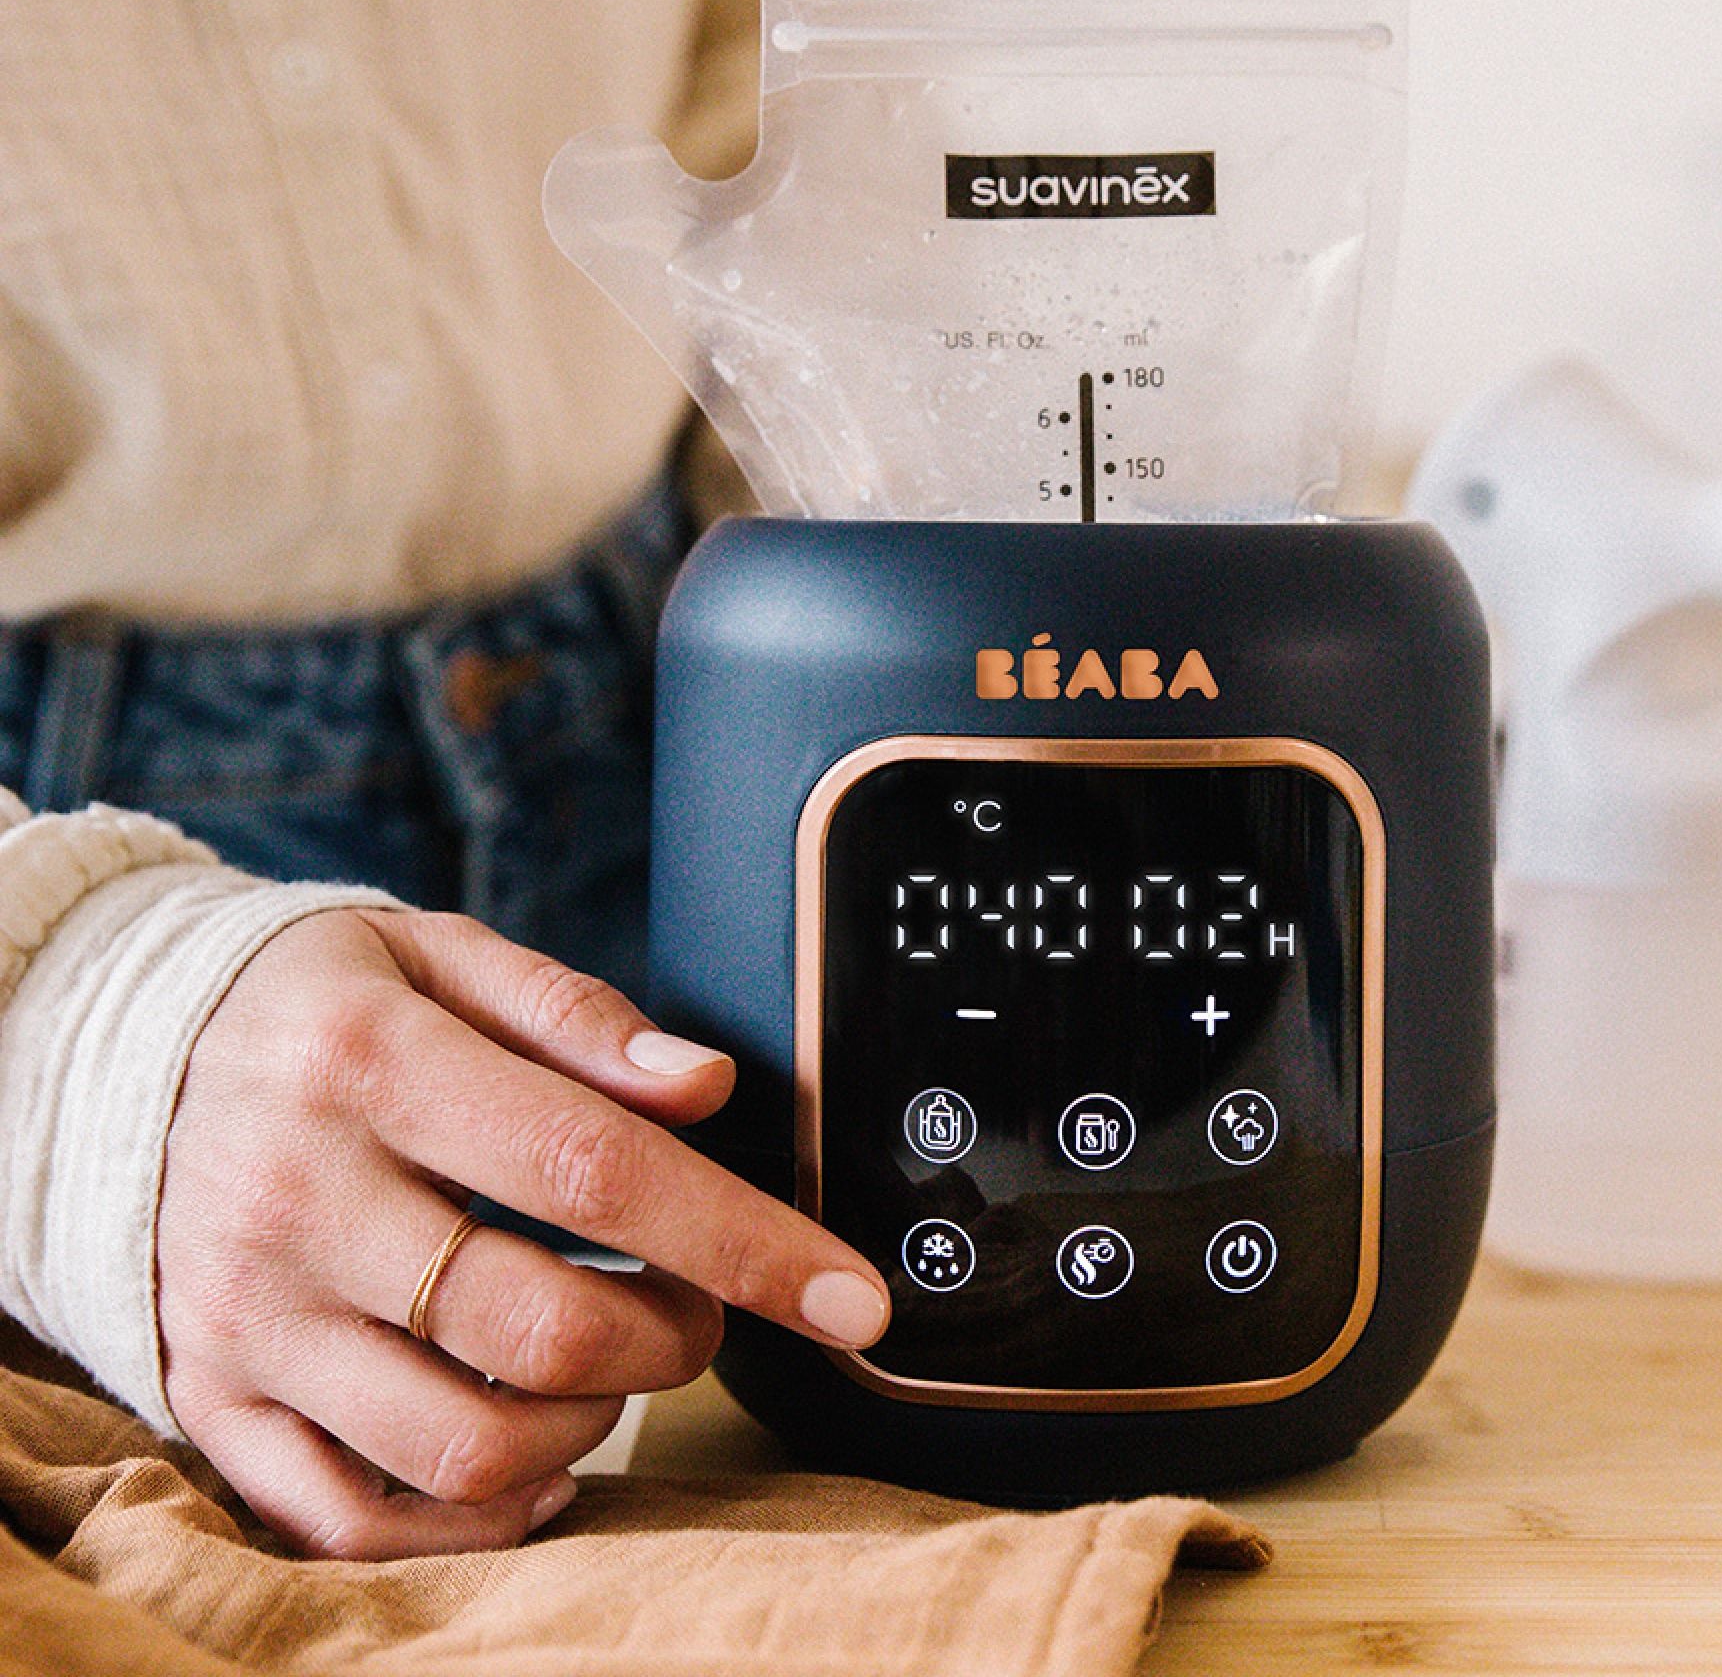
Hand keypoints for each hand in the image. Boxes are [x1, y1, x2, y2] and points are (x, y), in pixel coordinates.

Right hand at [157, 908, 888, 1558]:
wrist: (116, 1058)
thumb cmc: (320, 1005)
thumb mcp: (439, 955)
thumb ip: (575, 1016)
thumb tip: (703, 1086)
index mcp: (370, 1067)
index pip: (594, 1171)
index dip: (745, 1240)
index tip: (850, 1291)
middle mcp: (298, 1202)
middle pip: (541, 1330)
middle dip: (677, 1337)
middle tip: (699, 1301)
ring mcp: (248, 1320)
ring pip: (465, 1446)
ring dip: (594, 1422)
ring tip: (612, 1357)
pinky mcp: (214, 1402)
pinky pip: (355, 1521)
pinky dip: (477, 1515)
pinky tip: (535, 1451)